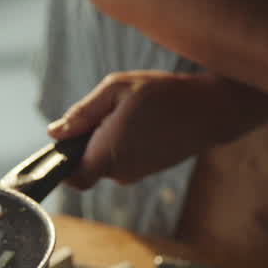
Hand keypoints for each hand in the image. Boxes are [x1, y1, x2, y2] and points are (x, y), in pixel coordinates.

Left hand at [47, 70, 267, 188]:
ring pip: (107, 162)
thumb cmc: (163, 94)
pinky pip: (125, 160)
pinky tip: (143, 122)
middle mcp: (122, 171)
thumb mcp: (116, 89)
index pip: (72, 178)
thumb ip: (82, 114)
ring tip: (131, 113)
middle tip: (110, 111)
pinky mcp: (150, 170)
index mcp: (108, 153)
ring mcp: (138, 174)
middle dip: (90, 142)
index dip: (64, 162)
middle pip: (88, 166)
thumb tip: (55, 133)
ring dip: (110, 141)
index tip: (71, 138)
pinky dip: (126, 143)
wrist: (212, 109)